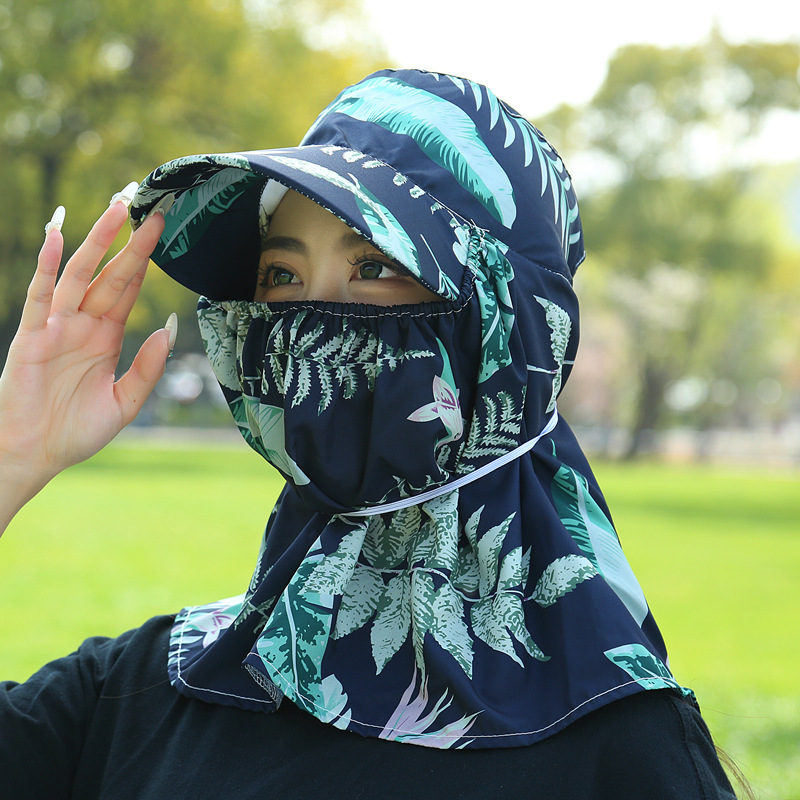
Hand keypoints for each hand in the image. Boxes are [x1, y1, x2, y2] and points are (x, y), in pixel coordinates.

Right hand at [0, 193, 173, 529]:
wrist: (36, 454)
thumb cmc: (77, 431)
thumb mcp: (125, 402)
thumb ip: (148, 368)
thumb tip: (168, 328)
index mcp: (106, 337)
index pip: (128, 289)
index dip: (144, 260)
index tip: (162, 231)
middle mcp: (83, 324)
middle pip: (110, 272)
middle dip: (129, 241)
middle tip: (148, 206)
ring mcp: (57, 325)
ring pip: (79, 273)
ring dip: (97, 240)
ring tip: (117, 208)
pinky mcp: (31, 335)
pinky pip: (39, 294)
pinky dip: (48, 266)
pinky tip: (57, 237)